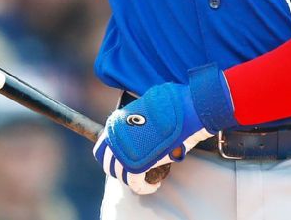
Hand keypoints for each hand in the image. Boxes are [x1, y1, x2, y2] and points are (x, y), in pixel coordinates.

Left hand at [94, 65, 237, 194]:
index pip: (103, 148)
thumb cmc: (173, 104)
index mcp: (116, 123)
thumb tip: (142, 123)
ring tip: (145, 178)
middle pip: (107, 163)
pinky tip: (153, 185)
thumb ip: (139, 117)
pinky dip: (144, 187)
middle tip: (133, 171)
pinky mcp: (137, 165)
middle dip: (118, 169)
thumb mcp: (148, 106)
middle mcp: (115, 139)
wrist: (188, 110)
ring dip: (131, 179)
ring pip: (121, 175)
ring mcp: (124, 152)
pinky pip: (135, 183)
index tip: (125, 159)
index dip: (113, 156)